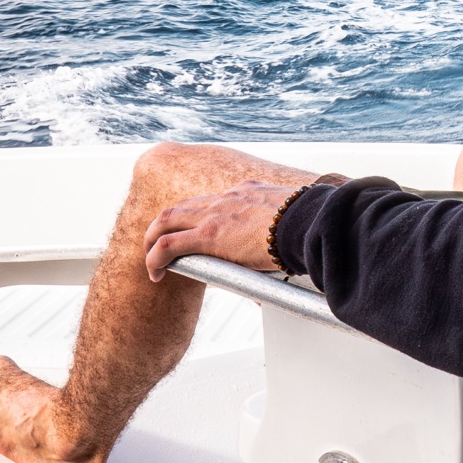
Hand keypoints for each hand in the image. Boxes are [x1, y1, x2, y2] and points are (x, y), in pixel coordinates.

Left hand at [143, 178, 340, 281]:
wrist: (309, 222)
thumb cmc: (311, 224)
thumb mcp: (296, 221)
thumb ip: (289, 233)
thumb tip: (299, 252)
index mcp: (248, 191)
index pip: (214, 200)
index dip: (199, 214)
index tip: (199, 229)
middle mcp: (227, 198)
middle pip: (184, 205)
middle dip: (166, 222)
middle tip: (159, 241)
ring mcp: (215, 214)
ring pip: (166, 218)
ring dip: (152, 237)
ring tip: (150, 258)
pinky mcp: (208, 234)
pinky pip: (167, 243)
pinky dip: (154, 256)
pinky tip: (154, 270)